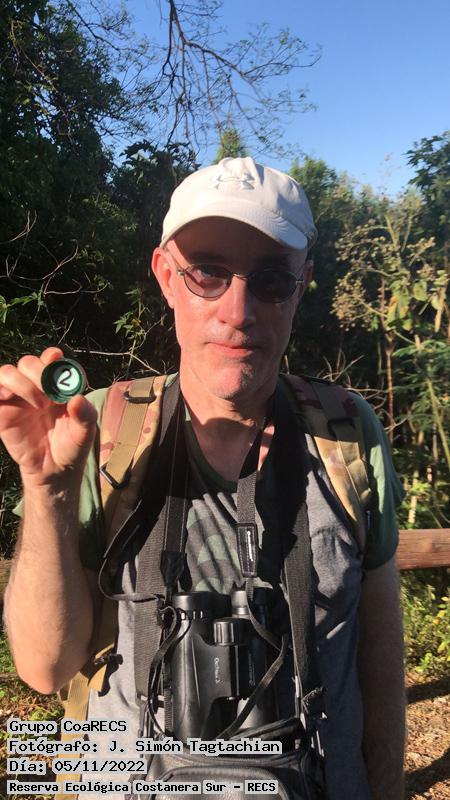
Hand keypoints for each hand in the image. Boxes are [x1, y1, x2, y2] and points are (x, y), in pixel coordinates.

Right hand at [0, 348, 97, 488]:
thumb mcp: (85, 433)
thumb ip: (85, 415)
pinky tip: (8, 397)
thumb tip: (77, 399)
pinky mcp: (2, 412)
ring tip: (39, 405)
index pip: (50, 359)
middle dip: (38, 373)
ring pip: (7, 372)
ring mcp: (17, 398)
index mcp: (56, 385)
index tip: (56, 360)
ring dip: (21, 383)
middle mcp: (35, 387)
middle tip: (51, 397)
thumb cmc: (71, 446)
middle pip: (28, 363)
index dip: (51, 357)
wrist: (54, 470)